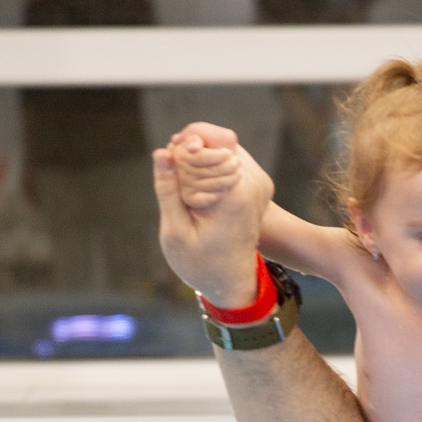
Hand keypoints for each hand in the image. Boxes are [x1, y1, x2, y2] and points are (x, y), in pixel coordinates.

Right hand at [153, 123, 273, 306]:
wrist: (231, 281)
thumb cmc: (200, 263)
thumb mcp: (176, 231)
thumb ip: (168, 189)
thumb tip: (162, 152)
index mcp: (235, 194)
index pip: (207, 143)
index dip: (182, 148)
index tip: (169, 163)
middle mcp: (253, 183)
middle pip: (217, 140)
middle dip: (190, 152)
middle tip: (174, 175)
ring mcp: (259, 182)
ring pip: (223, 147)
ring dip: (199, 159)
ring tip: (183, 185)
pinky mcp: (256, 184)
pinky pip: (229, 159)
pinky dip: (209, 167)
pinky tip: (195, 187)